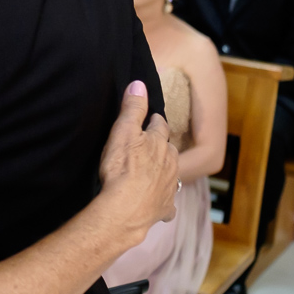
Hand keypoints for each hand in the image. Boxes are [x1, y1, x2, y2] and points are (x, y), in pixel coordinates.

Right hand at [97, 81, 177, 241]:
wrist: (126, 208)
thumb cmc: (122, 168)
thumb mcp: (123, 131)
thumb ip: (132, 108)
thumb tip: (139, 84)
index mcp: (159, 143)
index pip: (160, 125)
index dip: (154, 121)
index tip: (150, 119)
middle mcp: (170, 163)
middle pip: (169, 149)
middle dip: (162, 146)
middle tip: (150, 146)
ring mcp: (169, 186)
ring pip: (171, 174)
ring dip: (164, 171)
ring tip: (154, 172)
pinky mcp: (164, 207)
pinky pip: (167, 204)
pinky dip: (163, 202)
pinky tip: (157, 204)